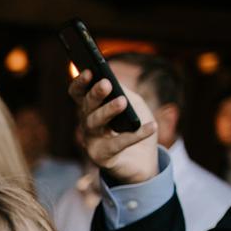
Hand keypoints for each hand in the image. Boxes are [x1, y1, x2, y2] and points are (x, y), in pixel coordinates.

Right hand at [67, 69, 158, 185]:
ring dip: (107, 111)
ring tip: (122, 102)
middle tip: (106, 83)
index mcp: (92, 109)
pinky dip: (136, 135)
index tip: (89, 71)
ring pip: (94, 123)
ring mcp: (92, 142)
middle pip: (87, 107)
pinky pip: (117, 144)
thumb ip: (124, 92)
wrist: (144, 160)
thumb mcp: (133, 105)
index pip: (78, 94)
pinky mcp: (102, 158)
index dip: (80, 83)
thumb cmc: (135, 127)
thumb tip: (116, 83)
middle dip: (95, 94)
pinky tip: (151, 126)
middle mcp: (87, 124)